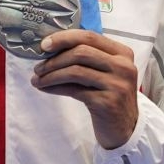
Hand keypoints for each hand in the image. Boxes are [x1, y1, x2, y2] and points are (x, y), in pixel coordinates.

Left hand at [32, 29, 140, 148]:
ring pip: (75, 71)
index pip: (90, 36)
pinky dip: (55, 88)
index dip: (64, 38)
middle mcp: (123, 66)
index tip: (44, 45)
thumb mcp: (107, 72)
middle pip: (81, 52)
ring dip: (51, 75)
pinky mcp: (107, 102)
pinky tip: (46, 89)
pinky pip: (74, 90)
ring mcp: (117, 84)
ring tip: (38, 80)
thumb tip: (52, 49)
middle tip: (38, 68)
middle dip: (54, 59)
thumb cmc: (110, 95)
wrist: (125, 126)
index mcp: (123, 53)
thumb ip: (89, 58)